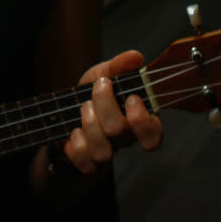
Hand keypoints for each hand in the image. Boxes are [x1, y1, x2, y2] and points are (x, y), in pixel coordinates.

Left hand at [63, 50, 162, 173]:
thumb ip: (120, 65)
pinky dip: (76, 144)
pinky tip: (75, 131)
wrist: (67, 110)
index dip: (143, 121)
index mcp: (138, 119)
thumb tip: (136, 57)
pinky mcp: (88, 162)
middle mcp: (125, 139)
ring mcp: (107, 152)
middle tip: (99, 88)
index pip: (153, 134)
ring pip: (103, 153)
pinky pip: (85, 164)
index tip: (131, 98)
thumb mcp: (105, 72)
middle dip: (105, 105)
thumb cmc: (93, 92)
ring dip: (89, 124)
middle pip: (120, 132)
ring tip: (84, 107)